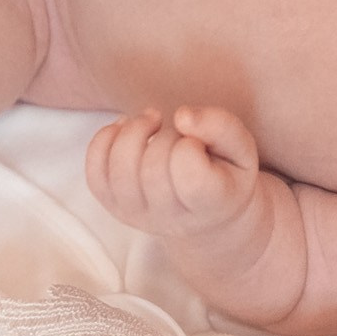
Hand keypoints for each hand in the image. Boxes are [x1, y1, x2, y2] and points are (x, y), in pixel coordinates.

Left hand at [86, 105, 261, 236]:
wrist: (207, 217)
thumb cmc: (226, 175)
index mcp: (210, 206)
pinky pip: (94, 172)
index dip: (190, 144)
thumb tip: (182, 116)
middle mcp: (169, 219)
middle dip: (165, 136)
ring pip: (119, 169)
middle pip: (151, 169)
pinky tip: (126, 129)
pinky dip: (105, 140)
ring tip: (153, 122)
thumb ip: (222, 126)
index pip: (188, 173)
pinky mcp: (113, 206)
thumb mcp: (242, 149)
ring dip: (134, 130)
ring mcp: (137, 216)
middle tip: (180, 132)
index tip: (198, 142)